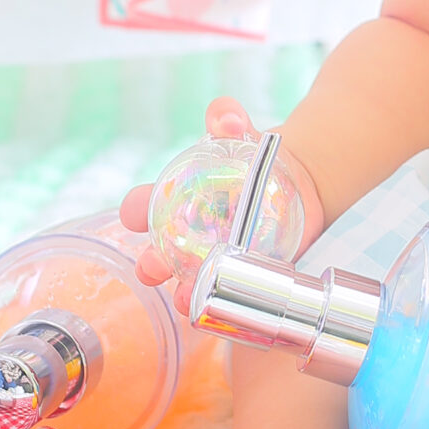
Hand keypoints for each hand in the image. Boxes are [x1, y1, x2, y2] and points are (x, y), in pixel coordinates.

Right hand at [120, 98, 261, 292]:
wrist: (294, 179)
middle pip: (158, 252)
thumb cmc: (249, 155)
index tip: (134, 215)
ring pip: (189, 279)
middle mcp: (186, 235)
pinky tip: (222, 310)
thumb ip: (227, 119)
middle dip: (150, 262)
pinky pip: (228, 290)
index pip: (143, 205)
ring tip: (185, 298)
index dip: (134, 210)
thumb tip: (225, 118)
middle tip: (151, 267)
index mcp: (174, 199)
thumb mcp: (238, 133)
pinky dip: (222, 301)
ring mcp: (211, 258)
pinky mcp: (242, 272)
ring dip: (182, 291)